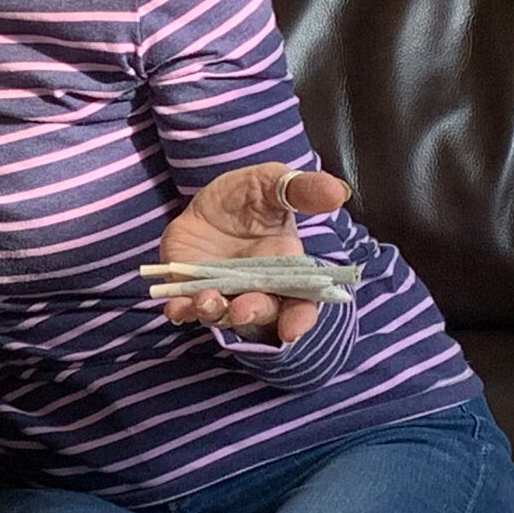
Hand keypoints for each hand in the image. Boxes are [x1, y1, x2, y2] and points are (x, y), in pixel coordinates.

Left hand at [158, 161, 350, 344]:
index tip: (293, 330)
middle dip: (252, 313)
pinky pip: (185, 308)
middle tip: (242, 308)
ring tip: (207, 300)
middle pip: (260, 312)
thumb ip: (302, 190)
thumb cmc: (249, 196)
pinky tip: (175, 308)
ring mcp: (222, 291)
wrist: (207, 201)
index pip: (300, 302)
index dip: (299, 319)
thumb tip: (338, 192)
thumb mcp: (273, 182)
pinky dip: (180, 311)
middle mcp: (255, 287)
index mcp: (284, 266)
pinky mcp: (190, 290)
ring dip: (215, 312)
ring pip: (222, 314)